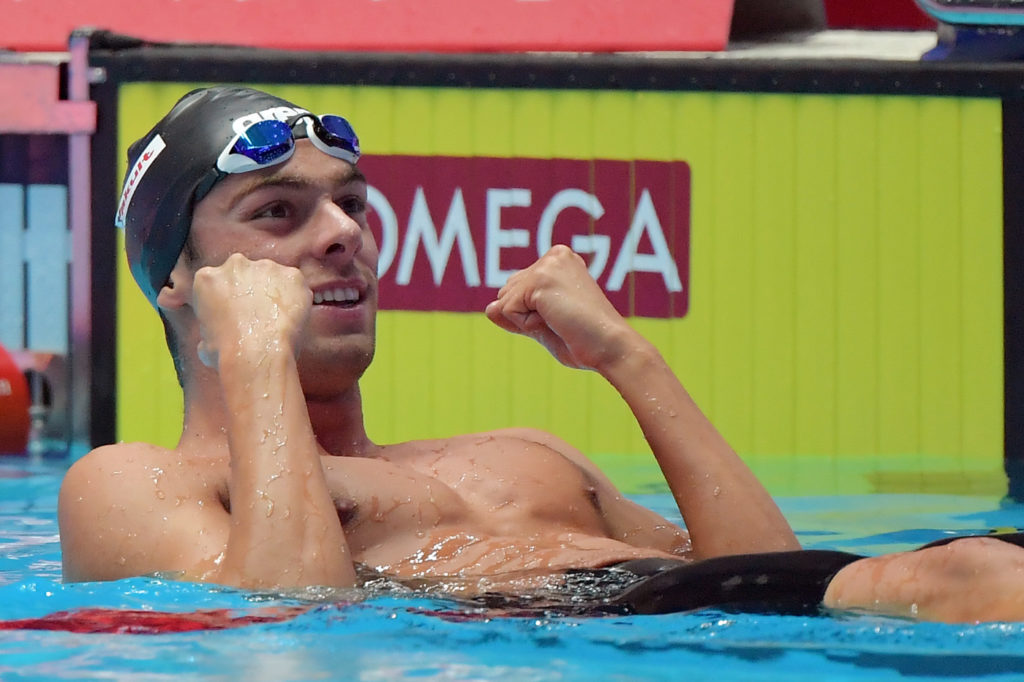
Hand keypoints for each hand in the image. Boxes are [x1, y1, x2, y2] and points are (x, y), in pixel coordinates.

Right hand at [191, 254, 311, 368]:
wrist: (257, 354)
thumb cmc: (227, 354)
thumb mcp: (203, 343)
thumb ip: (211, 328)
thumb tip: (215, 336)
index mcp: (207, 278)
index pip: (218, 282)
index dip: (228, 299)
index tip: (236, 313)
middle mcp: (235, 264)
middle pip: (245, 274)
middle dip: (251, 290)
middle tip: (259, 316)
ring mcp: (266, 267)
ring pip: (272, 277)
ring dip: (273, 293)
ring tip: (276, 319)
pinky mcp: (291, 275)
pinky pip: (295, 285)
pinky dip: (295, 298)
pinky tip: (292, 317)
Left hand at [485, 245, 633, 371]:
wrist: (610, 347)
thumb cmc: (585, 341)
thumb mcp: (542, 326)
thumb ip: (514, 316)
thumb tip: (488, 308)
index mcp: (560, 260)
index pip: (518, 290)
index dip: (534, 314)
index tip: (568, 317)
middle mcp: (554, 256)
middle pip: (508, 293)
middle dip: (527, 316)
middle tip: (565, 321)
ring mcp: (546, 266)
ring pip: (506, 302)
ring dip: (527, 321)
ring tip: (561, 321)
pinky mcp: (538, 281)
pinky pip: (508, 310)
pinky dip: (526, 325)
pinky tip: (556, 322)